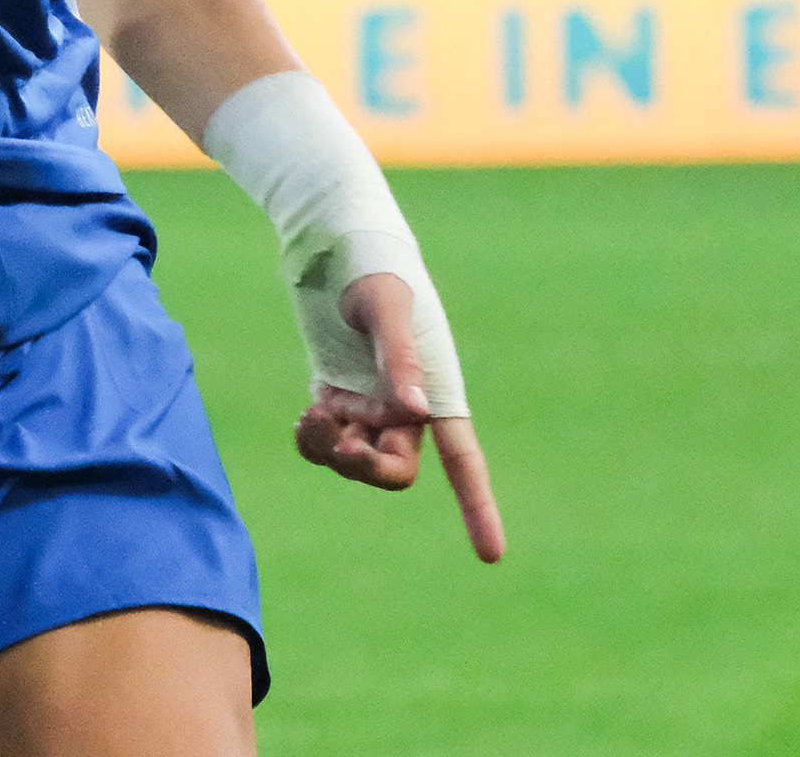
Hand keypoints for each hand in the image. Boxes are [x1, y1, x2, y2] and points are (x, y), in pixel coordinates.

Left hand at [293, 271, 505, 564]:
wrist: (333, 244)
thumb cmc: (373, 267)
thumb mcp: (386, 308)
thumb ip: (400, 361)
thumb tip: (415, 415)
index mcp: (438, 388)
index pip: (463, 459)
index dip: (478, 507)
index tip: (491, 555)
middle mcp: (408, 406)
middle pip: (395, 470)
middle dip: (367, 467)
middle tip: (341, 440)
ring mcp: (370, 404)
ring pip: (356, 460)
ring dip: (334, 450)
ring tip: (316, 414)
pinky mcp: (336, 396)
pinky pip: (327, 443)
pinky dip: (315, 440)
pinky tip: (309, 415)